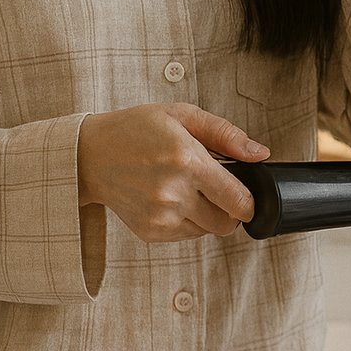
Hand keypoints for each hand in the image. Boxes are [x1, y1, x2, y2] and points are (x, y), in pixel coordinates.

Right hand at [77, 103, 269, 242]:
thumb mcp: (182, 116)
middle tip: (215, 187)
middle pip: (227, 223)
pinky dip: (187, 220)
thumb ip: (226, 134)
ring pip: (208, 231)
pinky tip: (170, 198)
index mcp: (186, 160)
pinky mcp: (150, 231)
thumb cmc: (137, 129)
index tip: (247, 193)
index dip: (250, 200)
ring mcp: (160, 216)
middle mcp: (174, 193)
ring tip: (187, 188)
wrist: (90, 155)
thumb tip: (260, 154)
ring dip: (208, 214)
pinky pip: (187, 235)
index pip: (238, 200)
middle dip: (230, 208)